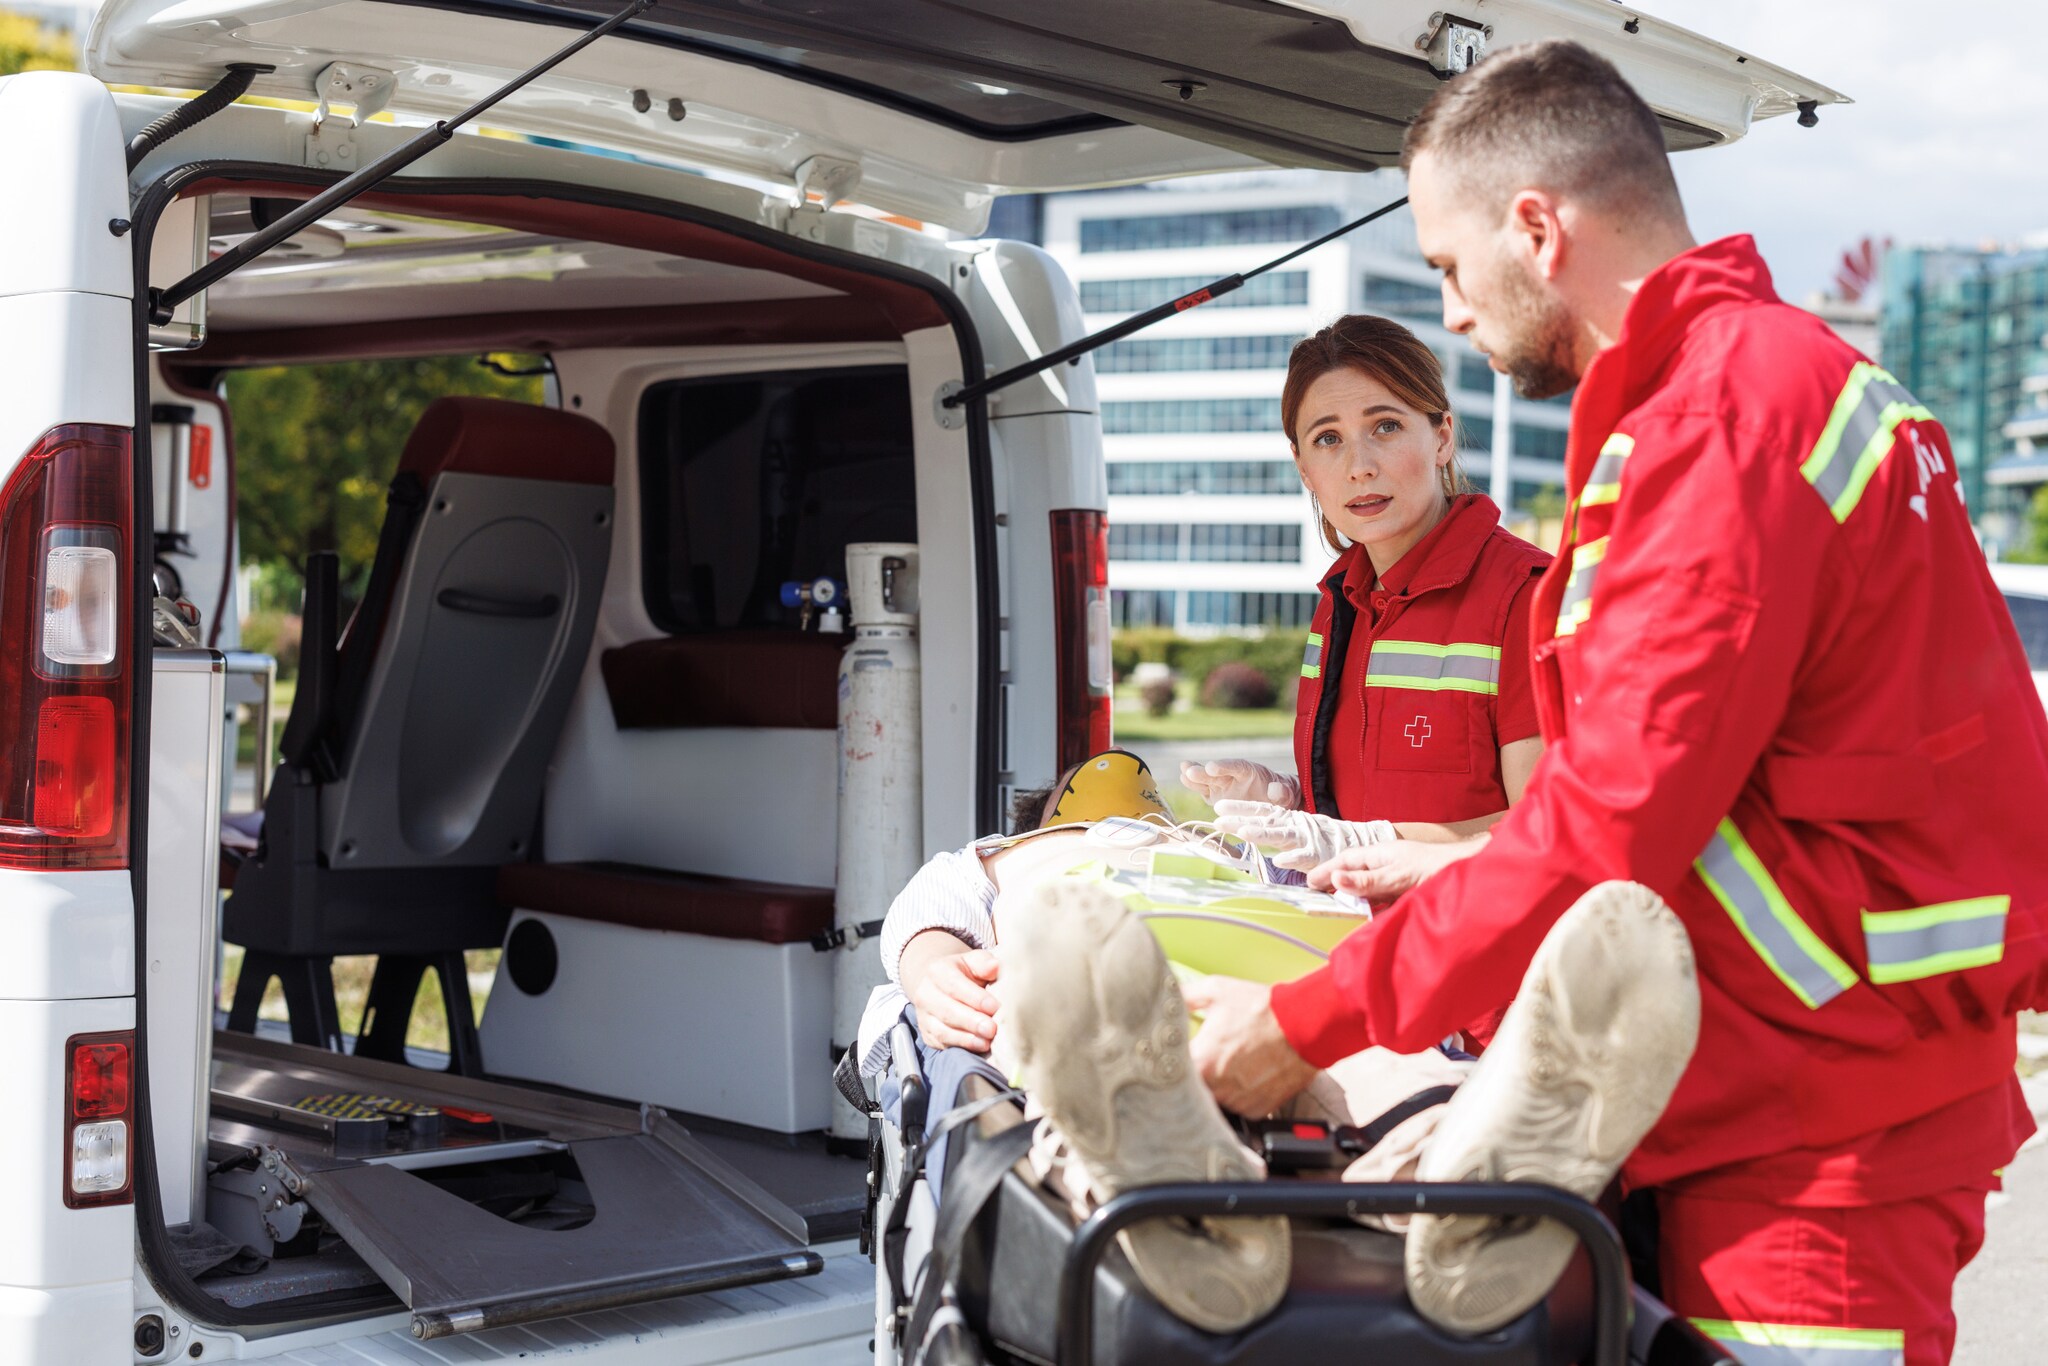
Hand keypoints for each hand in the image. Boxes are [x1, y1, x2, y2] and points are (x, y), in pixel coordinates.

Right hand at [907, 949, 1001, 1052]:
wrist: (939, 986)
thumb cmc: (963, 973)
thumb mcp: (973, 961)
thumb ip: (984, 963)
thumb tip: (994, 967)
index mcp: (937, 971)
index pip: (955, 985)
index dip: (975, 998)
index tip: (995, 1007)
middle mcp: (925, 994)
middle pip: (948, 1011)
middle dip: (972, 1022)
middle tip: (992, 1029)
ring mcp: (924, 1016)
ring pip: (942, 1031)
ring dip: (966, 1039)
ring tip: (987, 1042)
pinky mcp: (927, 1034)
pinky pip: (941, 1044)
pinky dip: (961, 1047)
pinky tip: (978, 1047)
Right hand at [1179, 759, 1302, 808]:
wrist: (1274, 801)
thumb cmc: (1282, 795)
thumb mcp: (1287, 795)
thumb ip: (1282, 792)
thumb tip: (1274, 789)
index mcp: (1251, 772)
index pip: (1236, 766)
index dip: (1223, 766)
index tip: (1211, 766)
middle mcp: (1233, 776)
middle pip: (1217, 772)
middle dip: (1204, 771)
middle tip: (1189, 769)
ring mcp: (1223, 786)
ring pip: (1207, 779)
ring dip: (1195, 775)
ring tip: (1183, 770)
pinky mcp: (1216, 796)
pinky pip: (1204, 790)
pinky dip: (1194, 785)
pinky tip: (1183, 778)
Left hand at [1183, 975, 1316, 1116]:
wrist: (1305, 1025)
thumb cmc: (1262, 1009)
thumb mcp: (1218, 991)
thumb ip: (1185, 995)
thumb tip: (1167, 994)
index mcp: (1200, 1062)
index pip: (1172, 1071)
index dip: (1174, 1063)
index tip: (1178, 1055)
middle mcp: (1217, 1088)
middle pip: (1193, 1090)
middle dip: (1196, 1076)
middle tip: (1208, 1057)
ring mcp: (1238, 1102)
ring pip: (1216, 1100)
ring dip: (1218, 1086)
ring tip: (1232, 1063)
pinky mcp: (1257, 1110)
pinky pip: (1239, 1107)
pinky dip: (1240, 1095)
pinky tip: (1248, 1074)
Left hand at [1212, 800, 1393, 870]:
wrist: (1358, 842)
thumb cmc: (1323, 837)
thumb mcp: (1296, 829)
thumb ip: (1276, 828)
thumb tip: (1246, 828)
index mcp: (1288, 818)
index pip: (1260, 810)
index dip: (1239, 808)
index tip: (1218, 807)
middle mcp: (1294, 824)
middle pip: (1264, 820)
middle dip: (1240, 819)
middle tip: (1218, 820)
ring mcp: (1306, 838)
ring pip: (1281, 835)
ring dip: (1263, 833)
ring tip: (1244, 833)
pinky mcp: (1318, 854)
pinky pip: (1304, 857)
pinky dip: (1293, 858)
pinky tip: (1280, 861)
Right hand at [1307, 838, 1483, 902]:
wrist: (1474, 874)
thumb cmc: (1438, 867)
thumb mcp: (1398, 875)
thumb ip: (1368, 880)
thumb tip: (1335, 879)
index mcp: (1381, 854)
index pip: (1346, 861)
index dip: (1326, 871)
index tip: (1308, 884)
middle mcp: (1388, 867)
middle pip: (1356, 877)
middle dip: (1337, 888)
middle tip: (1317, 904)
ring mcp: (1399, 882)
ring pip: (1370, 893)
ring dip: (1356, 903)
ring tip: (1338, 917)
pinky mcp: (1409, 896)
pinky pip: (1386, 905)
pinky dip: (1375, 913)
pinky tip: (1368, 923)